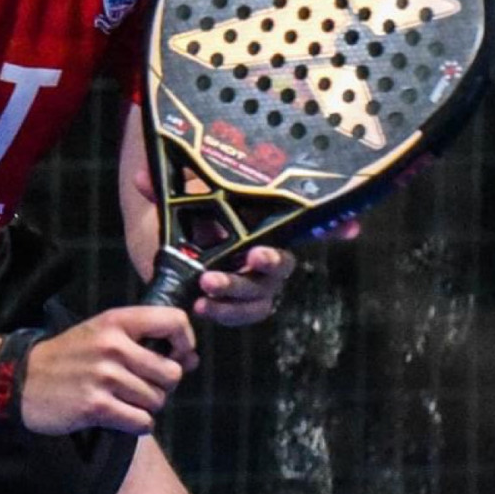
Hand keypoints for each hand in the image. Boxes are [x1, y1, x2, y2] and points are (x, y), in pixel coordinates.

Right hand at [19, 306, 197, 435]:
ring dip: (146, 406)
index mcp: (117, 321)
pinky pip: (142, 422)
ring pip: (157, 400)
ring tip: (121, 400)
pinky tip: (118, 417)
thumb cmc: (69, 357)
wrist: (19, 379)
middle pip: (172, 372)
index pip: (174, 321)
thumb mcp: (102, 333)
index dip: (185, 343)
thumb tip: (192, 359)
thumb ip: (145, 340)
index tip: (177, 356)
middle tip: (140, 386)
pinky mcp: (95, 407)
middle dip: (162, 386)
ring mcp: (104, 377)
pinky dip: (137, 424)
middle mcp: (113, 346)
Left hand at [127, 165, 360, 326]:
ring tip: (207, 288)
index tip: (351, 228)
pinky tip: (201, 308)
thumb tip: (143, 178)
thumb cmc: (182, 215)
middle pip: (284, 264)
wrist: (160, 246)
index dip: (336, 225)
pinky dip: (225, 314)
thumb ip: (164, 189)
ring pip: (263, 295)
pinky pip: (244, 316)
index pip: (310, 221)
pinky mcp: (234, 304)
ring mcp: (251, 282)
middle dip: (272, 261)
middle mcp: (264, 252)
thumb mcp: (176, 198)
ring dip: (238, 294)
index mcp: (262, 222)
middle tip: (251, 257)